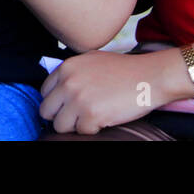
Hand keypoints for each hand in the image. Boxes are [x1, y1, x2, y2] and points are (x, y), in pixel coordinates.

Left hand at [39, 51, 167, 134]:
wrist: (150, 76)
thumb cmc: (125, 70)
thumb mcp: (92, 60)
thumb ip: (73, 72)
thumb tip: (58, 89)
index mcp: (67, 67)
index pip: (44, 92)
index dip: (57, 102)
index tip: (68, 106)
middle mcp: (69, 82)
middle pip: (46, 111)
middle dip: (61, 116)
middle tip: (79, 115)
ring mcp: (78, 99)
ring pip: (60, 125)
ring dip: (75, 125)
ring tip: (93, 116)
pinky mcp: (91, 115)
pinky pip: (81, 132)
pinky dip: (93, 129)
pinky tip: (105, 117)